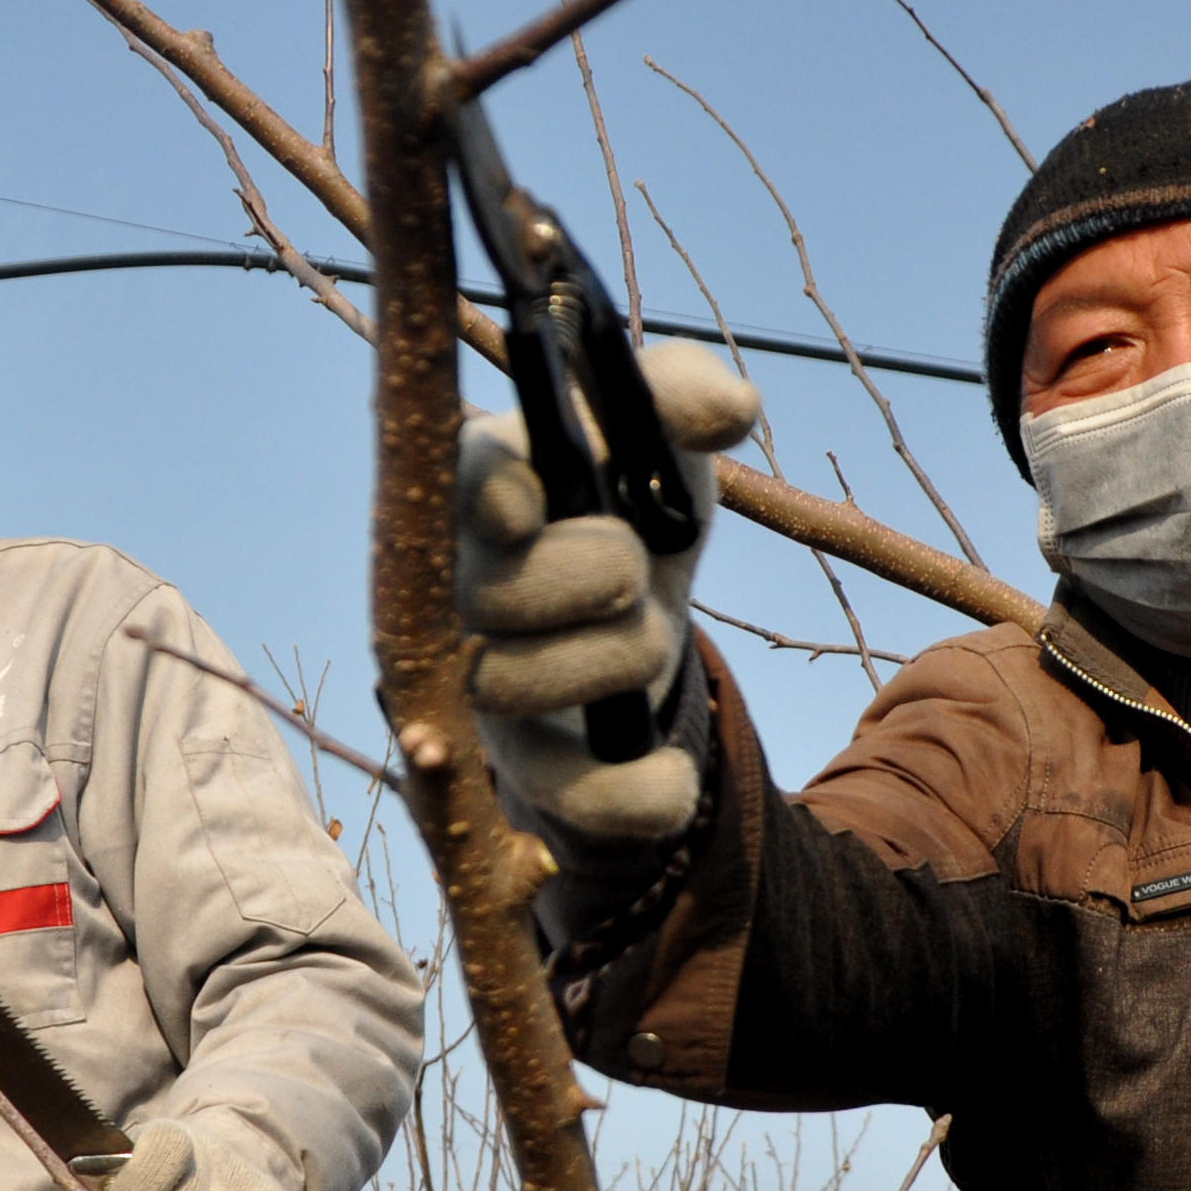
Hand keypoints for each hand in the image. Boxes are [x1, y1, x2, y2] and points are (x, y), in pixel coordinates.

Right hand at [454, 339, 761, 846]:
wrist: (637, 609)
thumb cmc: (630, 502)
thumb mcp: (660, 437)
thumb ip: (684, 394)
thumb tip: (731, 409)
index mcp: (485, 484)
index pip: (460, 482)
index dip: (496, 495)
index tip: (535, 503)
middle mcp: (459, 586)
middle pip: (489, 592)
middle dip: (587, 576)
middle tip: (632, 569)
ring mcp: (482, 681)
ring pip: (513, 687)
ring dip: (614, 661)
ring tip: (651, 638)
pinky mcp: (526, 765)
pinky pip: (561, 796)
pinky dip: (628, 794)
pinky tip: (672, 778)